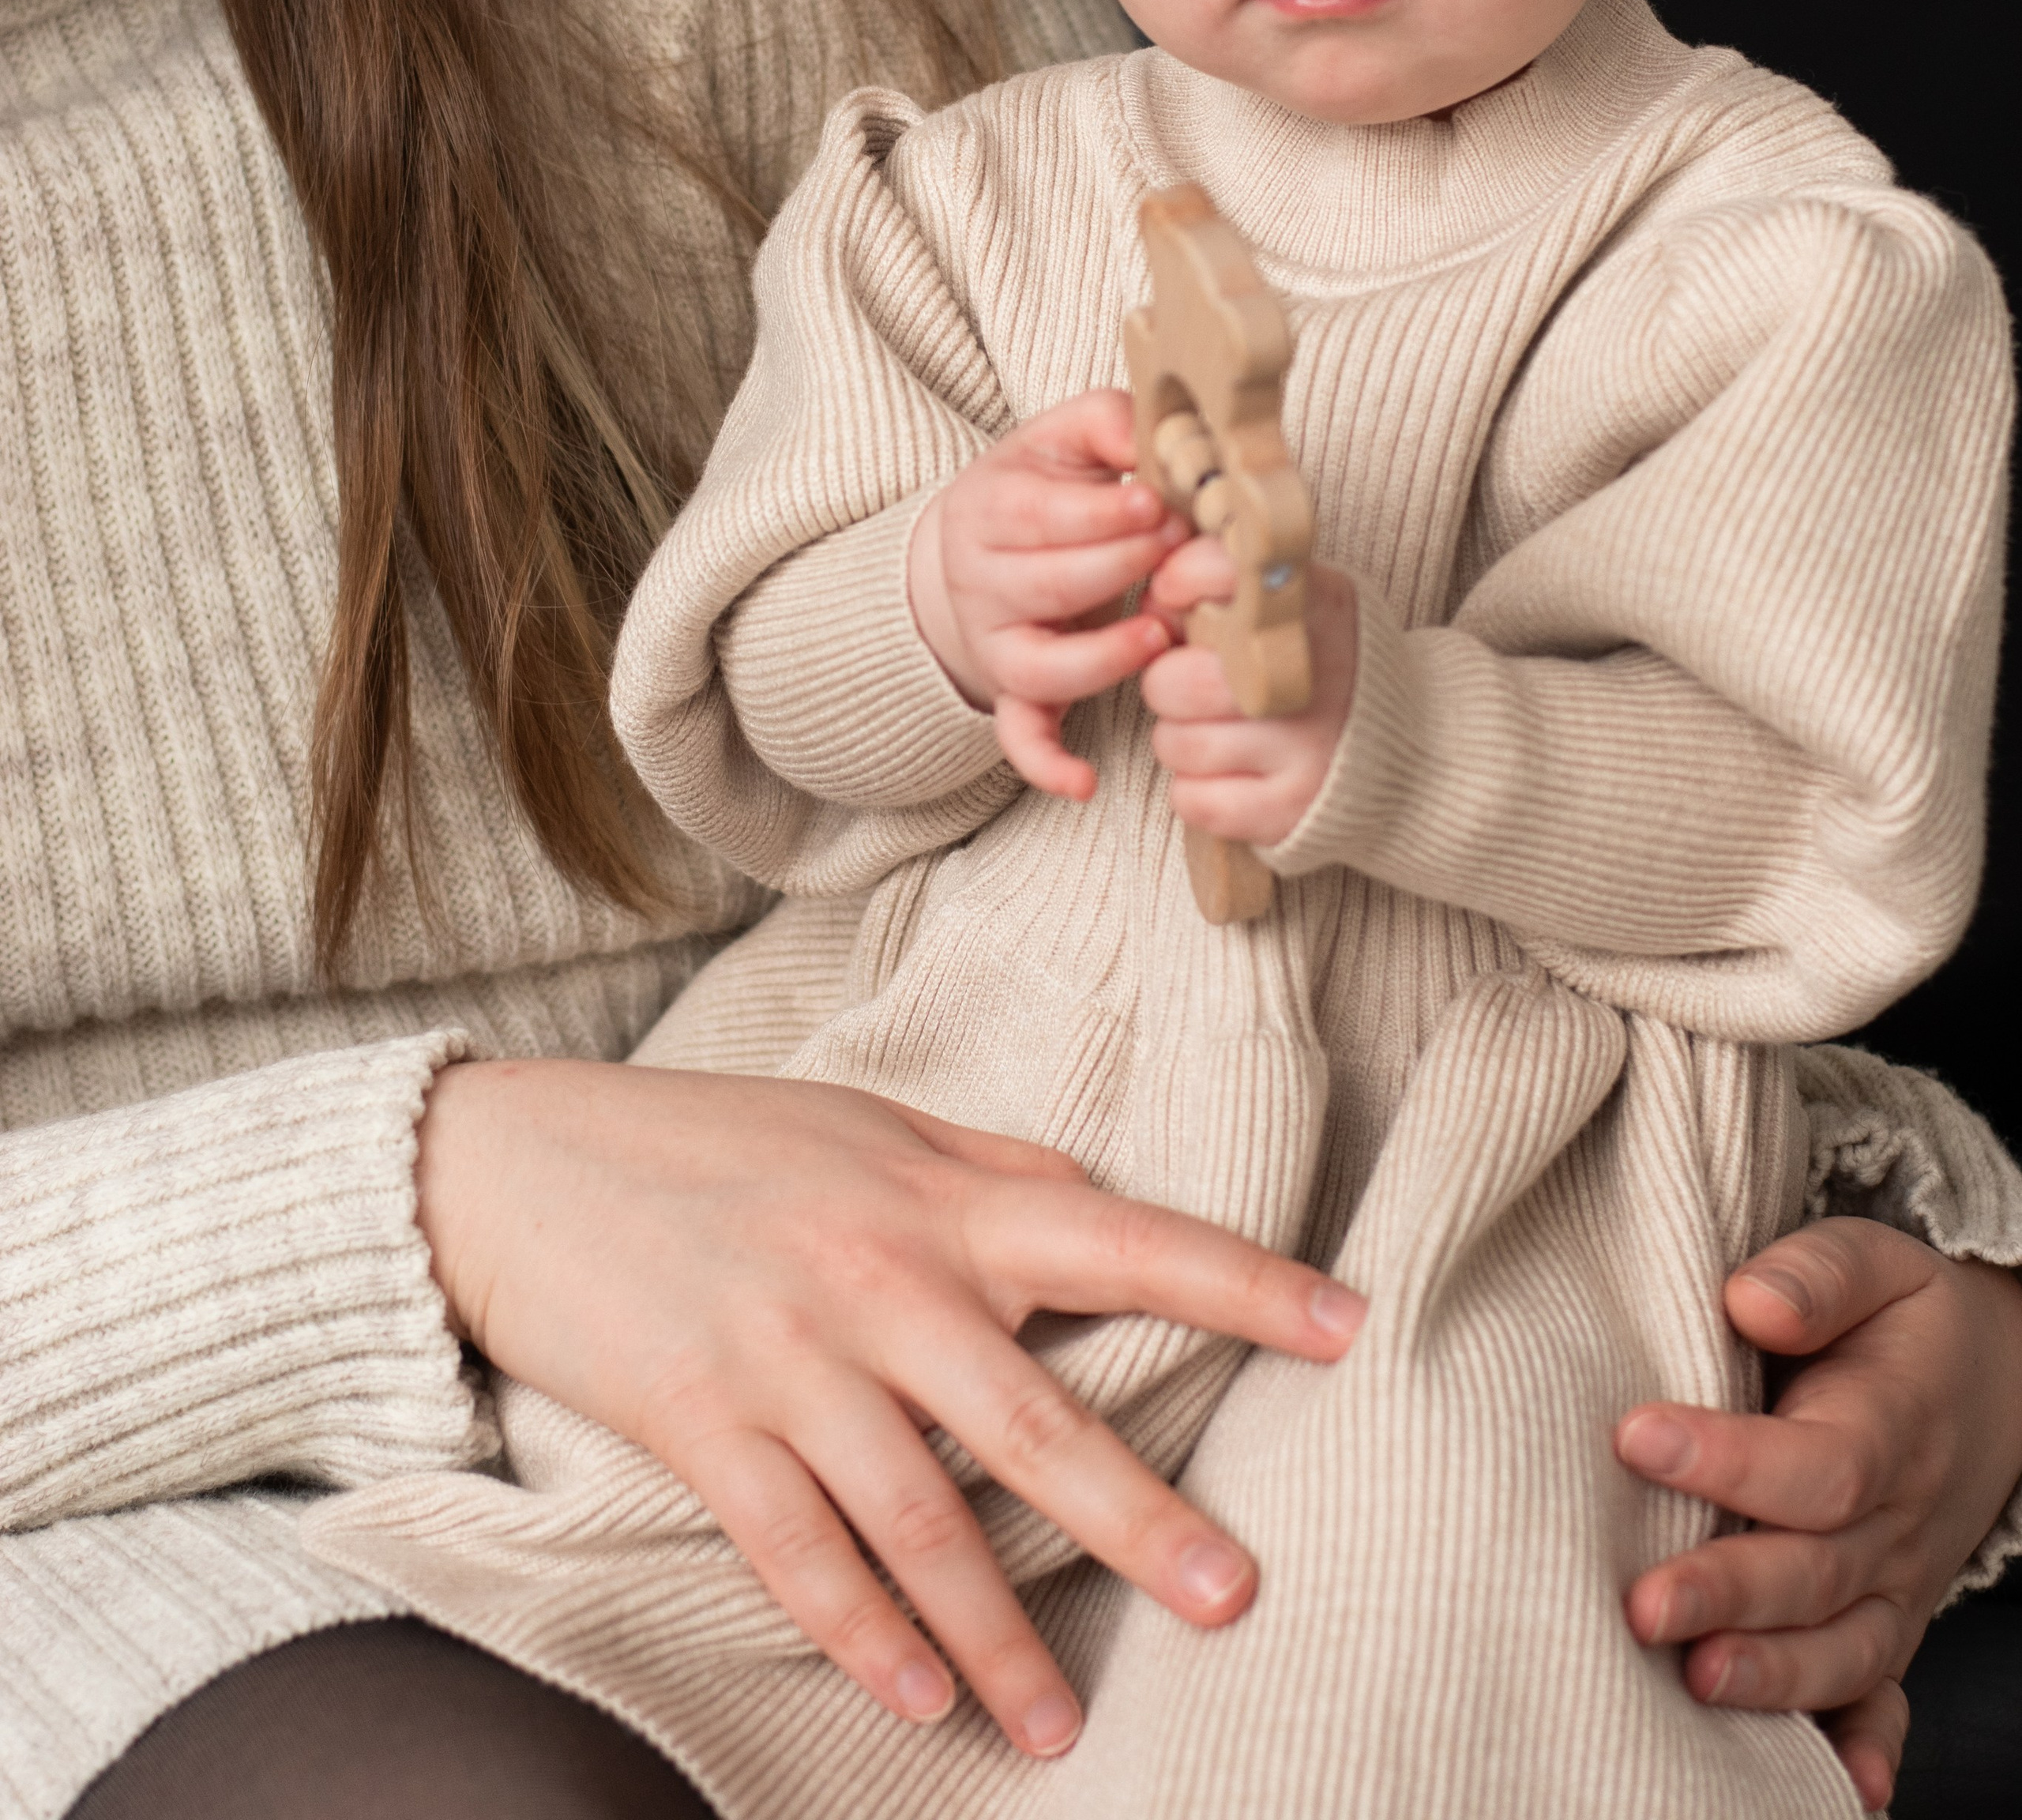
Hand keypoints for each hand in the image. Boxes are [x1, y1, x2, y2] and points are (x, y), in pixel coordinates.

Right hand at [415, 1057, 1363, 1757]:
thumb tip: (1103, 1206)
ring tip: (1059, 1727)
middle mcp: (879, 1274)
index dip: (1240, 1282)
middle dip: (1141, 1515)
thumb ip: (990, 1170)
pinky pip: (799, 1551)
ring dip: (996, 1632)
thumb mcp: (865, 1128)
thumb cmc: (710, 1140)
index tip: (1350, 1329)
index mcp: (937, 1195)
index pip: (1120, 1239)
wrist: (515, 1160)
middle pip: (1036, 1415)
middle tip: (1236, 1596)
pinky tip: (917, 1700)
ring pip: (920, 1515)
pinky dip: (861, 1636)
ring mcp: (787, 1352)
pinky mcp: (700, 1421)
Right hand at [907, 390, 1185, 795]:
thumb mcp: (1064, 438)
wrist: (980, 546)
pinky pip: (1020, 738)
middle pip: (1046, 587)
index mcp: (987, 509)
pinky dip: (1047, 764)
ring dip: (1101, 659)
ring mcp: (995, 645)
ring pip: (1038, 666)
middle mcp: (981, 582)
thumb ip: (1109, 423)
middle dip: (1121, 570)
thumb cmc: (1042, 486)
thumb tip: (1157, 437)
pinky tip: (1086, 782)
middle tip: (1179, 556)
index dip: (1104, 516)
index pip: (1040, 518)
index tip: (1160, 506)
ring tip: (1158, 637)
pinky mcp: (1011, 694)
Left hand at [1138, 535, 1358, 844]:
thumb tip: (1155, 602)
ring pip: (1175, 743)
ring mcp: (1303, 752)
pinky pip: (1193, 800)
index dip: (1182, 581)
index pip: (1218, 572)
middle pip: (1174, 680)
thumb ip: (1233, 585)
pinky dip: (1197, 789)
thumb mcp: (1305, 604)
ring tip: (1221, 731)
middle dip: (1170, 683)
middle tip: (1200, 686)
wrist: (1417, 752)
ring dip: (1182, 739)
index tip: (1174, 596)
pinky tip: (1232, 774)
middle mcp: (1311, 681)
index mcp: (1318, 610)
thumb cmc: (1332, 669)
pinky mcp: (1288, 812)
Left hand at [1617, 1216, 2021, 1811]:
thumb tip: (1750, 1298)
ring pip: (1841, 1649)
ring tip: (1696, 1681)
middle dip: (1729, 1594)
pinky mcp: (1885, 1624)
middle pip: (1816, 1572)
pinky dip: (1864, 1747)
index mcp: (1888, 1428)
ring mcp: (1895, 1586)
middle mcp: (1896, 1524)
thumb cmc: (1902, 1320)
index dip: (1729, 1460)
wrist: (1994, 1386)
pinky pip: (1882, 1698)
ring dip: (1773, 1677)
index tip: (1635, 1436)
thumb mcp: (1876, 1262)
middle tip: (1640, 1604)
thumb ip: (1816, 1274)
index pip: (1815, 1464)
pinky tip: (1840, 1791)